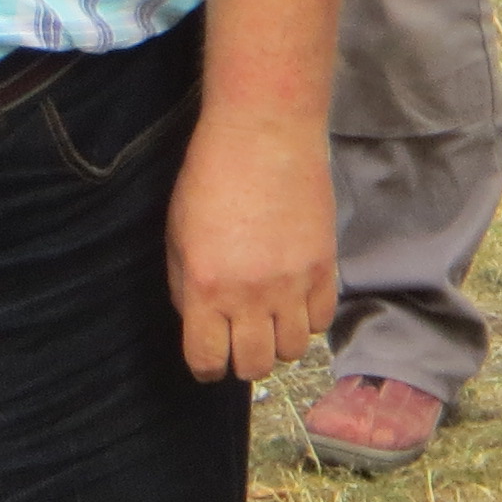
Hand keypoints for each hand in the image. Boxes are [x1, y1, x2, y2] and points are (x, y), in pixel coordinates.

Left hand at [165, 108, 336, 383]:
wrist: (264, 134)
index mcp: (204, 288)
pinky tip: (296, 299)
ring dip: (278, 342)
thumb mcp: (176, 233)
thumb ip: (183, 285)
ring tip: (271, 320)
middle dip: (243, 361)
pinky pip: (322, 319)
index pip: (208, 359)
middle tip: (240, 342)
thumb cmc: (211, 176)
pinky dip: (308, 319)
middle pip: (254, 366)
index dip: (206, 366)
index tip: (209, 359)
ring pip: (292, 350)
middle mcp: (250, 295)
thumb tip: (198, 318)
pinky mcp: (324, 265)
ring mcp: (292, 283)